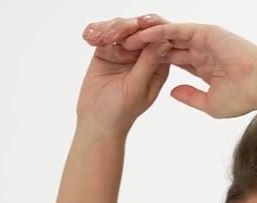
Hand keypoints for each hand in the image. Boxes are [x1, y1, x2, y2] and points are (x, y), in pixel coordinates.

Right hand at [76, 13, 175, 134]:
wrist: (97, 122)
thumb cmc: (121, 112)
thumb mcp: (137, 87)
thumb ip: (148, 62)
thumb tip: (165, 40)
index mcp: (158, 66)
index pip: (159, 39)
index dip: (152, 28)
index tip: (141, 26)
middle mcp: (143, 56)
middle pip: (139, 29)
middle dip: (128, 27)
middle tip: (116, 33)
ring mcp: (124, 52)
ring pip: (121, 28)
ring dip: (110, 29)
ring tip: (100, 39)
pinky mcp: (106, 50)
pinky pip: (103, 34)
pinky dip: (97, 32)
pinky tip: (91, 37)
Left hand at [120, 20, 256, 118]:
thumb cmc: (243, 97)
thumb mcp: (210, 103)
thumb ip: (190, 97)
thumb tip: (172, 92)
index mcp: (202, 65)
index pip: (171, 61)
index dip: (151, 63)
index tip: (132, 69)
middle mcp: (199, 48)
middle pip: (164, 46)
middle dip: (143, 48)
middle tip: (120, 51)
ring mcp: (201, 38)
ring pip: (165, 36)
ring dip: (144, 38)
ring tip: (122, 41)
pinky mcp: (202, 31)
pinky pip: (174, 30)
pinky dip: (156, 32)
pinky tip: (139, 35)